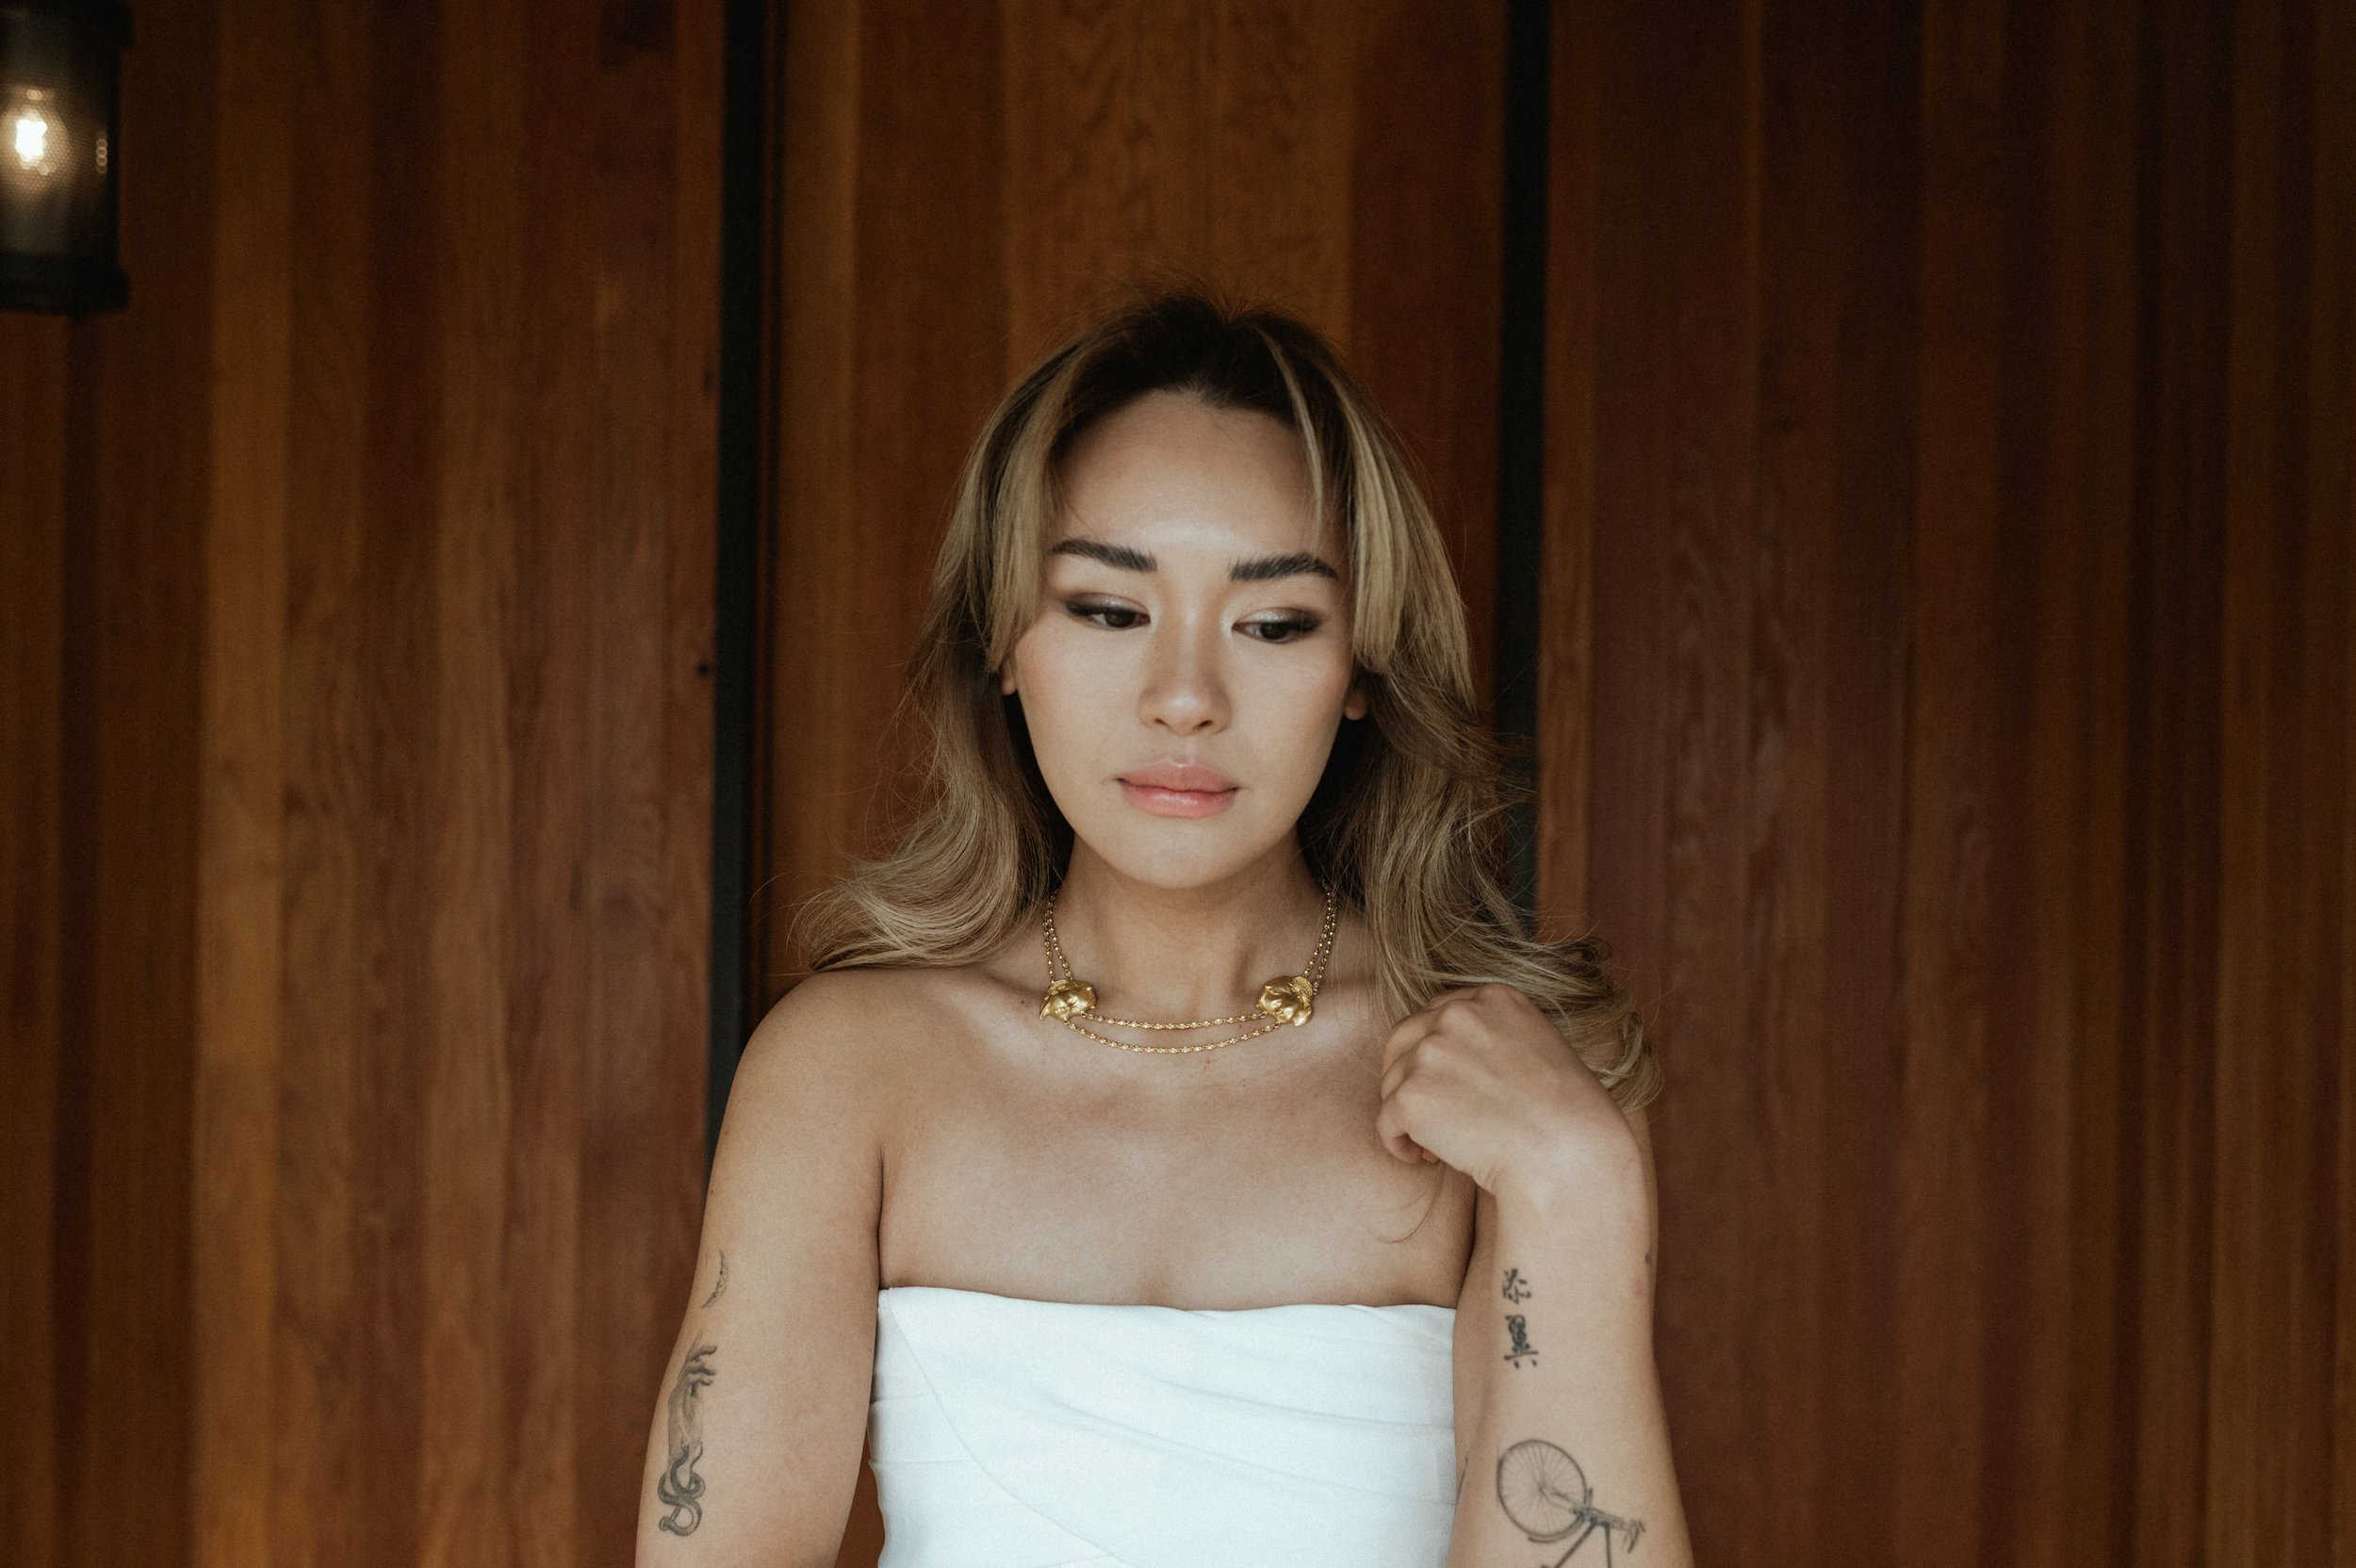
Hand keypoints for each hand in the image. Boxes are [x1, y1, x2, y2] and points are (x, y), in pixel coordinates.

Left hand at [1374, 983, 1640, 1207]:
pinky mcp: (1412, 1095)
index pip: (1439, 1014)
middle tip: (1429, 1116)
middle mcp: (1458, 1014)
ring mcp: (1431, 1052)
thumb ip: (1495, 1039)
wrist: (1568, 1156)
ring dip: (1408, 1115)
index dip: (1435, 1053)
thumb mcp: (1539, 1050)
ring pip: (1393, 1083)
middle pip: (1403, 1040)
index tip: (1446, 1085)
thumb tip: (1453, 1063)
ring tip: (1437, 1145)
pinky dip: (1398, 1143)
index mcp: (1494, 998)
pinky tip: (1424, 1159)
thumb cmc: (1567, 1119)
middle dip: (1408, 1078)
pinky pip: (1386, 1121)